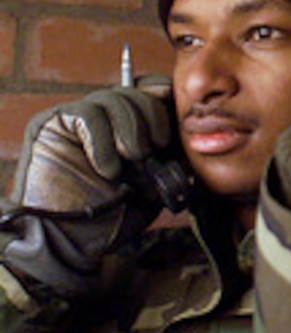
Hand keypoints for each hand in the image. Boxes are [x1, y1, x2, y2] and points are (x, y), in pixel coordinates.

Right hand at [2, 81, 175, 295]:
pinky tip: (108, 168)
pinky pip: (87, 114)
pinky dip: (102, 140)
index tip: (179, 130)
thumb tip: (196, 133)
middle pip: (139, 90)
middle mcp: (109, 116)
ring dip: (130, 130)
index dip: (171, 102)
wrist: (73, 242)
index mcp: (135, 124)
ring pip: (115, 97)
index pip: (157, 90)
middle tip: (152, 151)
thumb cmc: (116, 214)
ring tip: (132, 160)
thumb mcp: (160, 183)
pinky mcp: (53, 124)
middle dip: (153, 117)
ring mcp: (81, 118)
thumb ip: (175, 155)